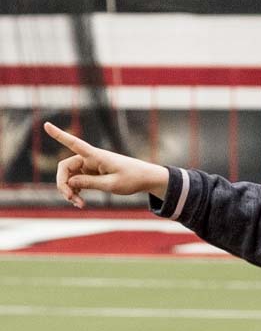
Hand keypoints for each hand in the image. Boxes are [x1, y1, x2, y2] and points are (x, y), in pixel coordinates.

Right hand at [44, 122, 169, 207]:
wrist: (145, 178)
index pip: (74, 144)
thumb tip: (69, 182)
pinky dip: (76, 191)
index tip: (45, 125)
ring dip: (70, 190)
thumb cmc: (132, 179)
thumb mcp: (111, 185)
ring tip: (79, 204)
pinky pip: (77, 181)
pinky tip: (80, 201)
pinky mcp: (92, 173)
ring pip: (70, 176)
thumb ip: (90, 183)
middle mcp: (90, 158)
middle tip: (71, 199)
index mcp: (96, 156)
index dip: (59, 135)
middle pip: (65, 167)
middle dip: (64, 184)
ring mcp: (90, 165)